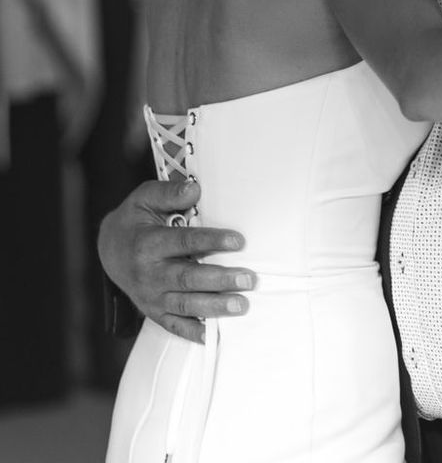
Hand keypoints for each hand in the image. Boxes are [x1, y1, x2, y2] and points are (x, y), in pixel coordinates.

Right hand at [98, 179, 256, 343]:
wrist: (109, 249)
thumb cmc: (135, 220)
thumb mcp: (145, 198)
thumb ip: (169, 193)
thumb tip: (195, 190)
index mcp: (148, 244)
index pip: (184, 243)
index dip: (211, 241)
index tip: (239, 241)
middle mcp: (149, 273)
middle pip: (187, 278)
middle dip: (219, 280)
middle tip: (248, 279)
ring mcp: (151, 296)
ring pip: (184, 304)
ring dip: (214, 306)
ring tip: (241, 304)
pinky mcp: (153, 310)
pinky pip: (173, 324)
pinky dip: (192, 332)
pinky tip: (213, 336)